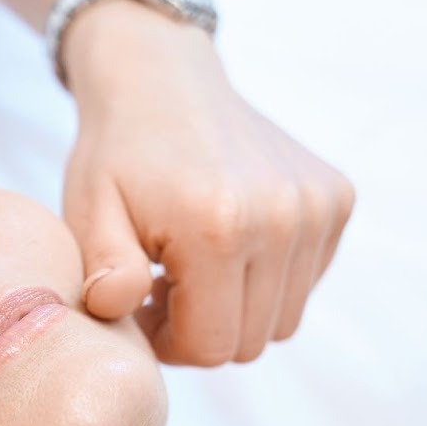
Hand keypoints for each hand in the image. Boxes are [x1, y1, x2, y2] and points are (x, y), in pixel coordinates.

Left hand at [61, 3, 355, 364]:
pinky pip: (305, 281)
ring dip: (236, 309)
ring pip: (283, 319)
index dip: (169, 344)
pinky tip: (226, 245)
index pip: (211, 347)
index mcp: (220, 228)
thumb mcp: (89, 212)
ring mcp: (318, 206)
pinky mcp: (337, 197)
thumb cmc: (118, 153)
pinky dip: (268, 280)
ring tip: (191, 268)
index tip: (142, 309)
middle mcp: (282, 218)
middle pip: (251, 341)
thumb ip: (104, 270)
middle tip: (162, 289)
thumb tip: (116, 309)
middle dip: (202, 330)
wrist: (162, 79)